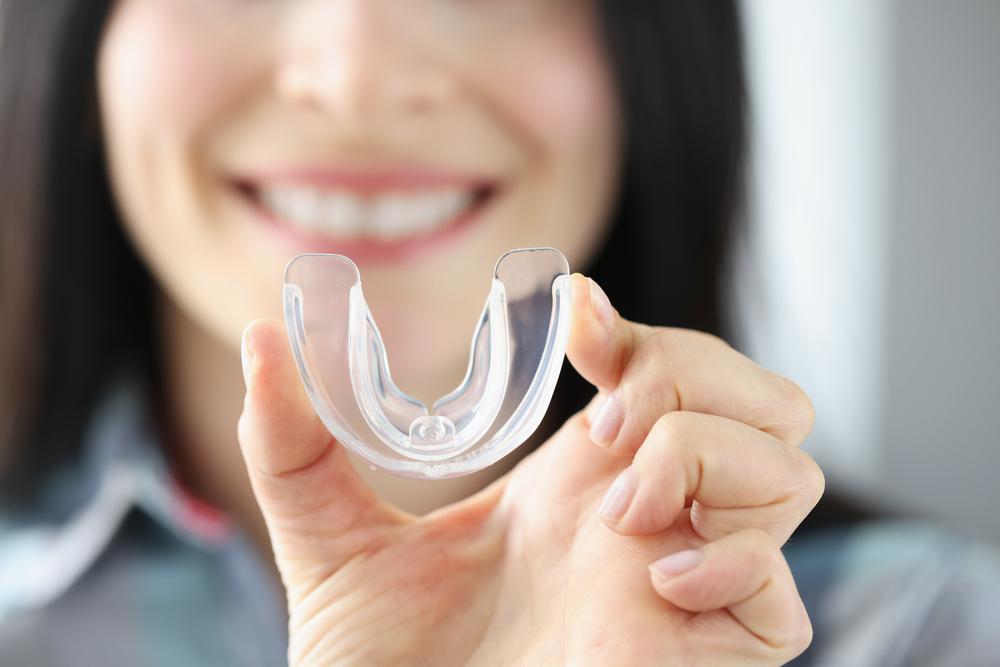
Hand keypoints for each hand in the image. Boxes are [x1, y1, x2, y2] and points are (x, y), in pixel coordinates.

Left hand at [238, 274, 822, 665]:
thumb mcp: (333, 545)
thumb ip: (294, 444)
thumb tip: (260, 333)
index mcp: (576, 485)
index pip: (663, 369)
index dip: (637, 325)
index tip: (575, 317)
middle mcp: (645, 523)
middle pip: (759, 399)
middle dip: (695, 372)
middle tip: (608, 418)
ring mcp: (686, 587)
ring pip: (790, 470)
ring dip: (707, 455)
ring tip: (616, 507)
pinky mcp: (709, 659)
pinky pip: (782, 593)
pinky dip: (732, 561)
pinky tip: (651, 576)